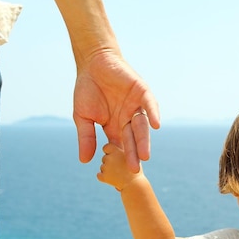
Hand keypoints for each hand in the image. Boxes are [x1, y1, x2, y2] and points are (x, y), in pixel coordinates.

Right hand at [73, 50, 158, 171]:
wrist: (92, 63)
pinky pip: (149, 104)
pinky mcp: (141, 92)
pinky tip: (155, 125)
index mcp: (115, 127)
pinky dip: (153, 114)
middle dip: (134, 154)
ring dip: (144, 140)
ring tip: (144, 155)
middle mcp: (128, 119)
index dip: (122, 159)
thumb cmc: (86, 90)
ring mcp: (136, 106)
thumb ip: (86, 137)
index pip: (121, 147)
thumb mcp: (83, 117)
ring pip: (142, 126)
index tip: (122, 175)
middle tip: (134, 169)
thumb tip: (84, 161)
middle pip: (133, 139)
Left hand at [97, 143, 141, 190]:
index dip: (109, 151)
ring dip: (108, 171)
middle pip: (104, 158)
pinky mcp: (103, 177)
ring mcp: (106, 167)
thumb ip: (120, 151)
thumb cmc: (135, 170)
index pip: (106, 147)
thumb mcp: (131, 156)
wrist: (134, 185)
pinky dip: (104, 178)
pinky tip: (113, 180)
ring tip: (119, 175)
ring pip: (102, 167)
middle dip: (110, 163)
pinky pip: (99, 175)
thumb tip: (113, 145)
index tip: (113, 155)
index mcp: (116, 151)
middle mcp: (109, 158)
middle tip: (119, 169)